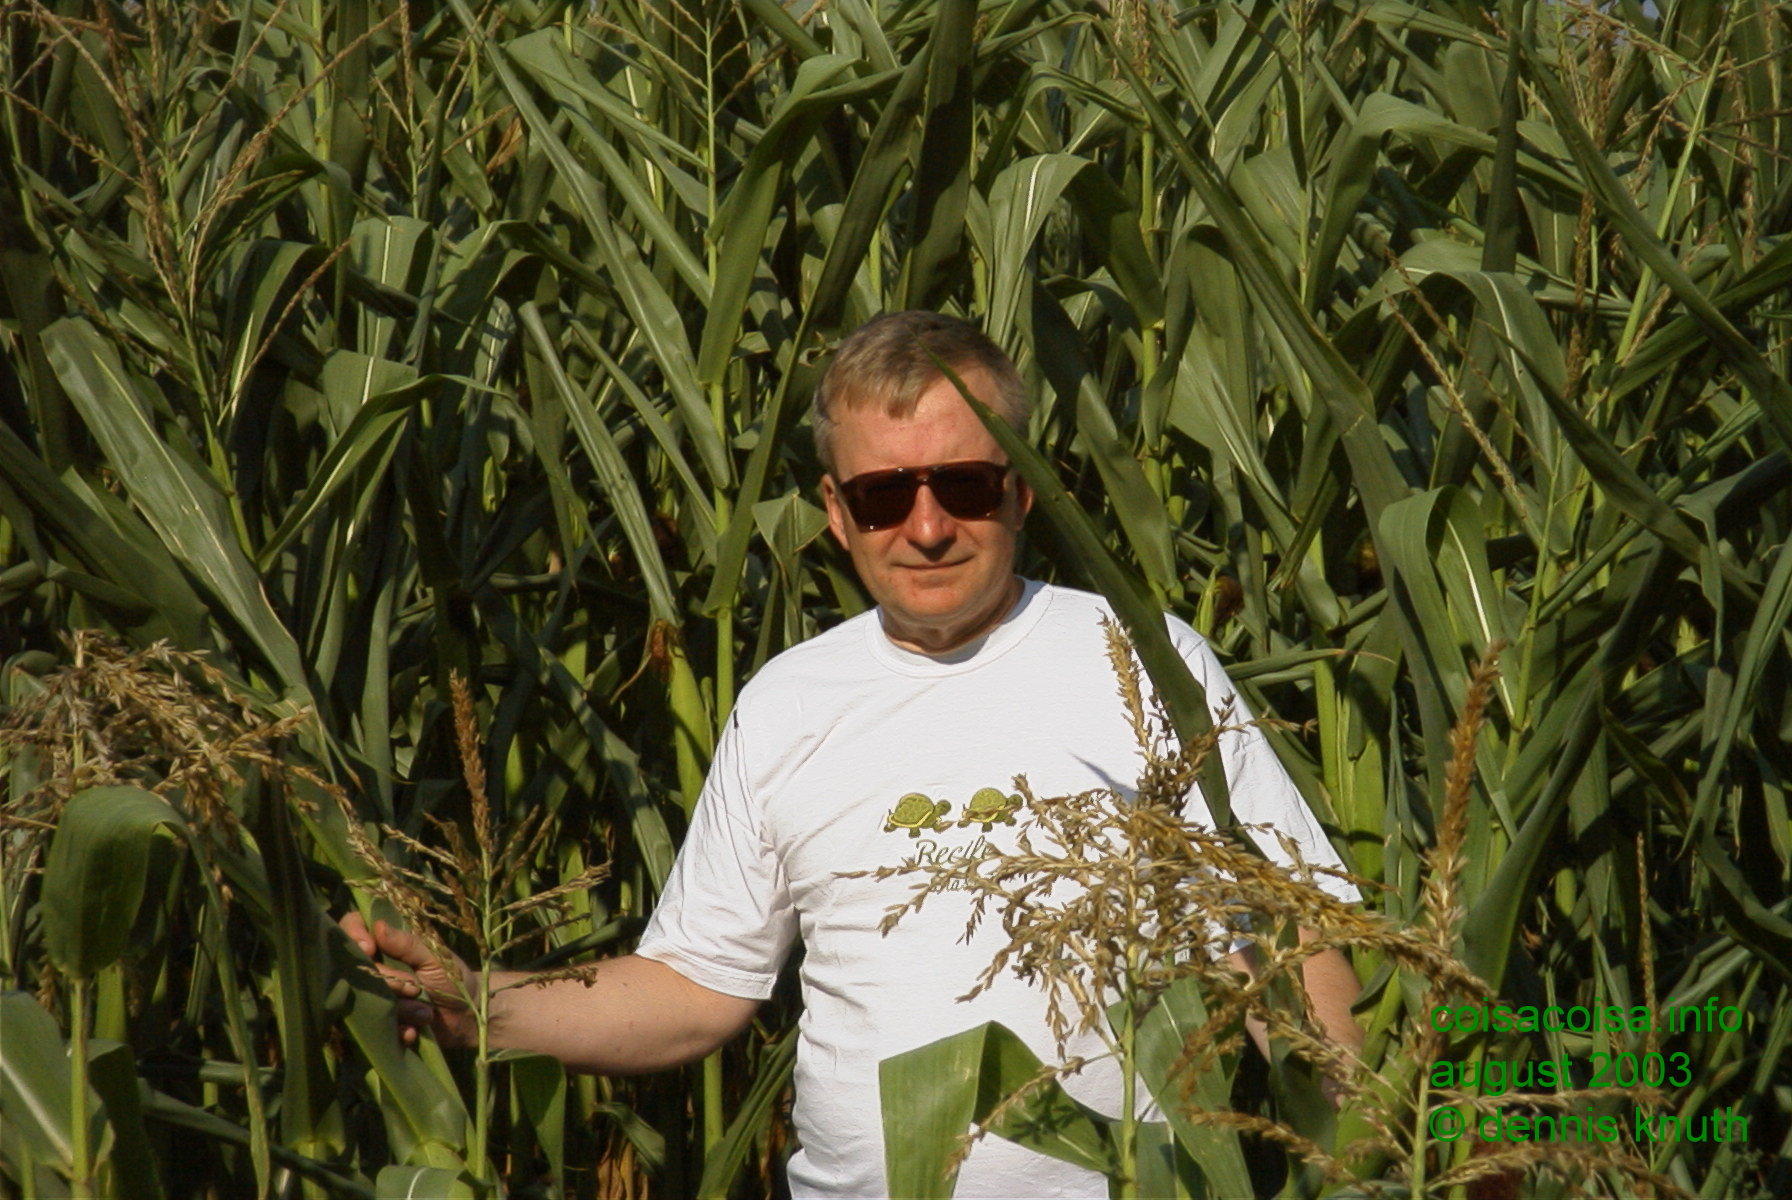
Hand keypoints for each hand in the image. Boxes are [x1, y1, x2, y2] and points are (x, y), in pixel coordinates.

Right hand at [341, 911, 477, 1047]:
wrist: (468, 1018)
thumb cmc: (454, 979)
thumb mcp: (437, 958)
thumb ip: (408, 944)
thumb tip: (378, 926)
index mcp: (388, 945)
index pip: (355, 926)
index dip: (354, 934)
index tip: (368, 948)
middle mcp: (376, 968)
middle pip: (359, 968)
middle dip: (390, 982)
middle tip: (416, 989)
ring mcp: (376, 996)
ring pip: (368, 999)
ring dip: (400, 1008)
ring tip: (425, 1012)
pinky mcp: (381, 1023)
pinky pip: (377, 1027)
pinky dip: (398, 1029)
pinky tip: (414, 1030)